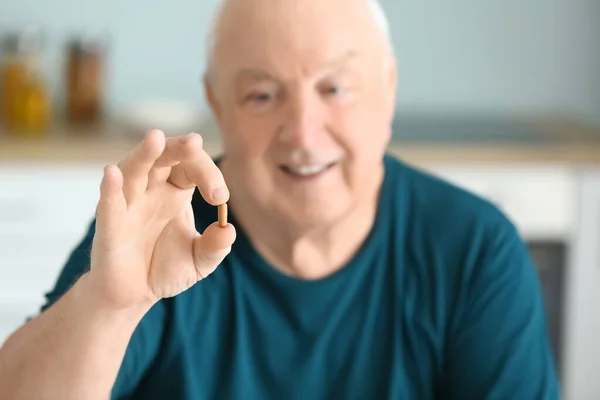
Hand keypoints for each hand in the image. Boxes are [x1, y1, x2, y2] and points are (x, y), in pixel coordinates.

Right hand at [87, 129, 235, 309]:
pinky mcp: (110, 226)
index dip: (209, 175)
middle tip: (195, 142)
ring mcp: (128, 205)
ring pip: (134, 171)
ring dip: (144, 154)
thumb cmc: (166, 268)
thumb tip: (228, 231)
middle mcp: (151, 190)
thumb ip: (215, 247)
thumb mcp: (199, 261)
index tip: (221, 198)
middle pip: (164, 158)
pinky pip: (109, 204)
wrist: (134, 294)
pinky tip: (112, 172)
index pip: (192, 167)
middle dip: (178, 148)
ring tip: (155, 137)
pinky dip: (110, 188)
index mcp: (176, 191)